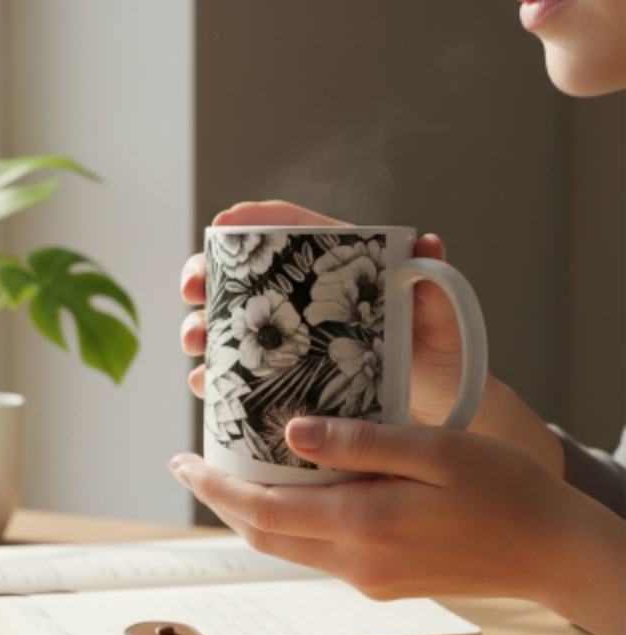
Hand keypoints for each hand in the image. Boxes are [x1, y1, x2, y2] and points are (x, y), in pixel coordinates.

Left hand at [169, 417, 625, 634]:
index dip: (214, 488)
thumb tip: (293, 431)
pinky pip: (317, 553)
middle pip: (262, 537)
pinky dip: (289, 526)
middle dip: (220, 503)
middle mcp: (355, 561)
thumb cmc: (506, 492)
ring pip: (286, 548)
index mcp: (364, 524)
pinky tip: (291, 496)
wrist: (552, 553)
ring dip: (252, 516)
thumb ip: (361, 442)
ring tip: (231, 476)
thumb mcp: (437, 449)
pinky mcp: (381, 583)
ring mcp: (367, 578)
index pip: (262, 512)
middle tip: (192, 467)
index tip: (181, 463)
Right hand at [180, 201, 465, 425]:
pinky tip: (204, 384)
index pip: (290, 230)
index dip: (253, 221)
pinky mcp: (278, 384)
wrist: (437, 414)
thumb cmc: (439, 358)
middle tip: (194, 287)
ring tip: (196, 342)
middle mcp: (302, 303)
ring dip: (199, 328)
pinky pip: (234, 377)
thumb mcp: (440, 318)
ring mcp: (286, 344)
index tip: (224, 223)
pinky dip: (211, 379)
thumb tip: (425, 245)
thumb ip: (431, 282)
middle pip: (240, 278)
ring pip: (226, 326)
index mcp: (336, 270)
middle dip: (205, 276)